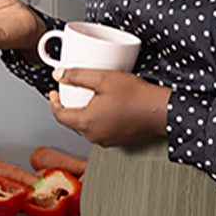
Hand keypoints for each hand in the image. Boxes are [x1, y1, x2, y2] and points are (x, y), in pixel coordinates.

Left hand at [50, 68, 171, 147]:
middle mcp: (94, 135)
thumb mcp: (102, 78)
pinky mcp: (118, 140)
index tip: (54, 93)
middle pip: (72, 122)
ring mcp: (106, 140)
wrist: (161, 110)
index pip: (59, 115)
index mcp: (86, 122)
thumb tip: (59, 75)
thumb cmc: (136, 96)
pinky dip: (97, 119)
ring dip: (84, 113)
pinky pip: (100, 130)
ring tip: (89, 98)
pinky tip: (106, 107)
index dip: (54, 102)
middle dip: (69, 107)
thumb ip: (77, 76)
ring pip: (86, 126)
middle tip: (70, 93)